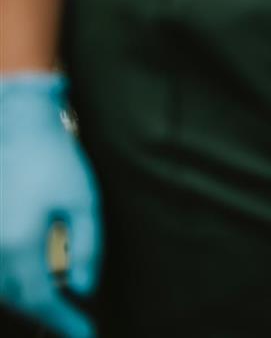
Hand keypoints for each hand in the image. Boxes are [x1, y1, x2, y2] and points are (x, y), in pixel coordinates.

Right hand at [1, 74, 99, 337]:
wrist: (16, 127)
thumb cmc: (55, 161)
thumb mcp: (85, 204)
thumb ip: (87, 249)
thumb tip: (83, 289)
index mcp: (20, 243)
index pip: (41, 299)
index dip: (64, 321)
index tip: (87, 334)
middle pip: (16, 298)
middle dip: (46, 315)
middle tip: (74, 323)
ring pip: (0, 288)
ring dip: (26, 299)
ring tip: (57, 307)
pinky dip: (10, 282)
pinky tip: (31, 281)